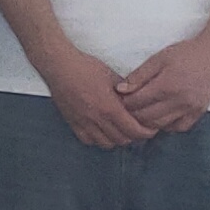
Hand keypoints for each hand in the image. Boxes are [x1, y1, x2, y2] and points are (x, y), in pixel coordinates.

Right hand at [36, 43, 154, 148]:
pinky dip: (97, 139)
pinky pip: (87, 140)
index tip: (151, 129)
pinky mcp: (72, 122)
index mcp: (109, 107)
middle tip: (138, 129)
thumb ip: (127, 93)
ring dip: (116, 139)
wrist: (59, 65)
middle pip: (122, 139)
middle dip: (134, 136)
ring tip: (120, 130)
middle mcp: (96, 118)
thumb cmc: (86, 67)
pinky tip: (101, 130)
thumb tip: (138, 103)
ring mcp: (83, 122)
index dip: (146, 133)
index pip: (134, 130)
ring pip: (105, 143)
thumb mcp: (112, 76)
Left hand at [116, 32, 209, 136]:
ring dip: (147, 122)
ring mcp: (191, 109)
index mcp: (167, 85)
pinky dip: (166, 125)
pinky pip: (179, 127)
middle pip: (147, 117)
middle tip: (126, 106)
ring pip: (161, 125)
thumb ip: (139, 75)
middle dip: (132, 114)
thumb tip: (120, 90)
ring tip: (140, 112)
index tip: (118, 98)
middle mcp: (180, 101)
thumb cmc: (186, 53)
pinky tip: (160, 116)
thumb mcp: (158, 59)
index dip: (123, 102)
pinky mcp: (199, 112)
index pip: (137, 103)